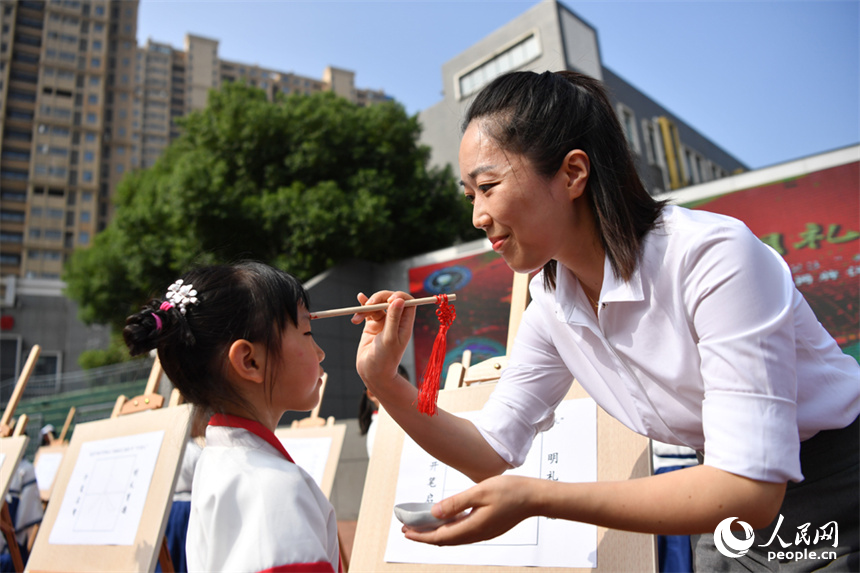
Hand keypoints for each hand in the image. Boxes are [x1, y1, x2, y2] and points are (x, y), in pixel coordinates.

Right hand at [353, 291, 415, 396]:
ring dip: (366, 306)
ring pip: (377, 305)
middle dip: (379, 298)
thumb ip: (394, 319)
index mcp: (405, 324)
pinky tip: (359, 299)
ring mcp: (383, 323)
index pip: (408, 302)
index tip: (389, 300)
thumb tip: (399, 299)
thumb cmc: (384, 360)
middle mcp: (395, 321)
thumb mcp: (389, 339)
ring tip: (357, 317)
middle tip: (370, 304)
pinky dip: (362, 306)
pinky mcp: (372, 326)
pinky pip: (368, 311)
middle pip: (391, 299)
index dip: (399, 296)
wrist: (372, 373)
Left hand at [403, 475, 537, 545]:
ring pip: (454, 537)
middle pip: (445, 540)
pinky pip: (464, 532)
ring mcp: (484, 533)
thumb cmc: (510, 491)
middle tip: (408, 529)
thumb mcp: (479, 492)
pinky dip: (450, 528)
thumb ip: (455, 503)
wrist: (535, 497)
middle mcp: (477, 534)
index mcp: (473, 528)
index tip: (406, 532)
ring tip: (423, 525)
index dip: (421, 536)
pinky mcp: (488, 528)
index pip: (440, 537)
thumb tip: (434, 513)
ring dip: (437, 532)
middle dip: (425, 536)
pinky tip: (446, 520)